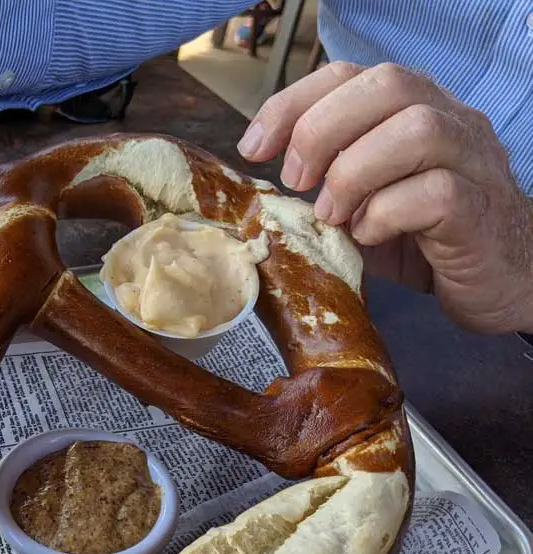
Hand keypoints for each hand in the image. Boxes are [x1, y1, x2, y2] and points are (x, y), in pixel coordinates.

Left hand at [237, 62, 532, 333]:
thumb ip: (321, 185)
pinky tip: (370, 236)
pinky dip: (386, 214)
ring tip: (332, 215)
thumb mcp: (359, 205)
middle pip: (386, 85)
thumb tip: (259, 187)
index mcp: (411, 108)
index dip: (292, 103)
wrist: (497, 280)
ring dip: (353, 173)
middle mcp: (449, 120)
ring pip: (416, 129)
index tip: (254, 148)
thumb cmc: (421, 239)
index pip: (349, 74)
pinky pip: (436, 192)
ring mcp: (472, 160)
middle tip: (297, 182)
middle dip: (321, 130)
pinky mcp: (481, 208)